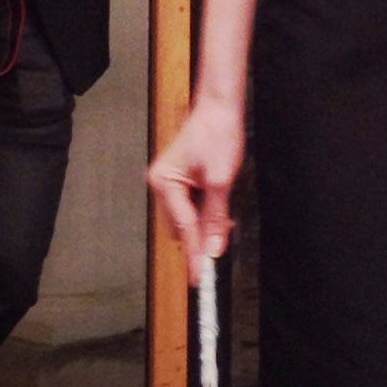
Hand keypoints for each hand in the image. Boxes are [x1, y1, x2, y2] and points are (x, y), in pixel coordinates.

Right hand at [147, 96, 244, 284]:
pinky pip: (189, 207)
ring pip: (186, 219)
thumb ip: (216, 216)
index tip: (200, 278)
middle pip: (180, 227)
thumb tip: (214, 249)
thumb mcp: (221, 180)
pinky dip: (204, 210)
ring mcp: (167, 183)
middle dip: (202, 233)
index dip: (194, 253)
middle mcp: (160, 184)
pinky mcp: (177, 181)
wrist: (219, 108)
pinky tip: (218, 200)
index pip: (182, 227)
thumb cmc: (218, 135)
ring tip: (224, 207)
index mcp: (164, 183)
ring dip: (205, 221)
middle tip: (225, 231)